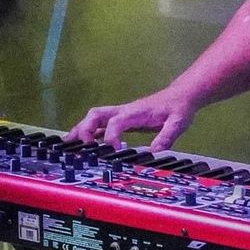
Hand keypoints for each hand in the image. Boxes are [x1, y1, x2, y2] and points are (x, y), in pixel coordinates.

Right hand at [66, 88, 198, 150]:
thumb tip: (154, 152)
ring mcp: (121, 114)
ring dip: (82, 129)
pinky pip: (100, 124)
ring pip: (94, 118)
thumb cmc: (178, 108)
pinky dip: (89, 133)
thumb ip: (167, 137)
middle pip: (97, 114)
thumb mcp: (178, 123)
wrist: (181, 96)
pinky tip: (83, 144)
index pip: (116, 121)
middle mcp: (124, 111)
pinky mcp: (122, 119)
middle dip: (86, 128)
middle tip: (83, 146)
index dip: (111, 136)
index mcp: (136, 112)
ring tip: (69, 143)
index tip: (115, 151)